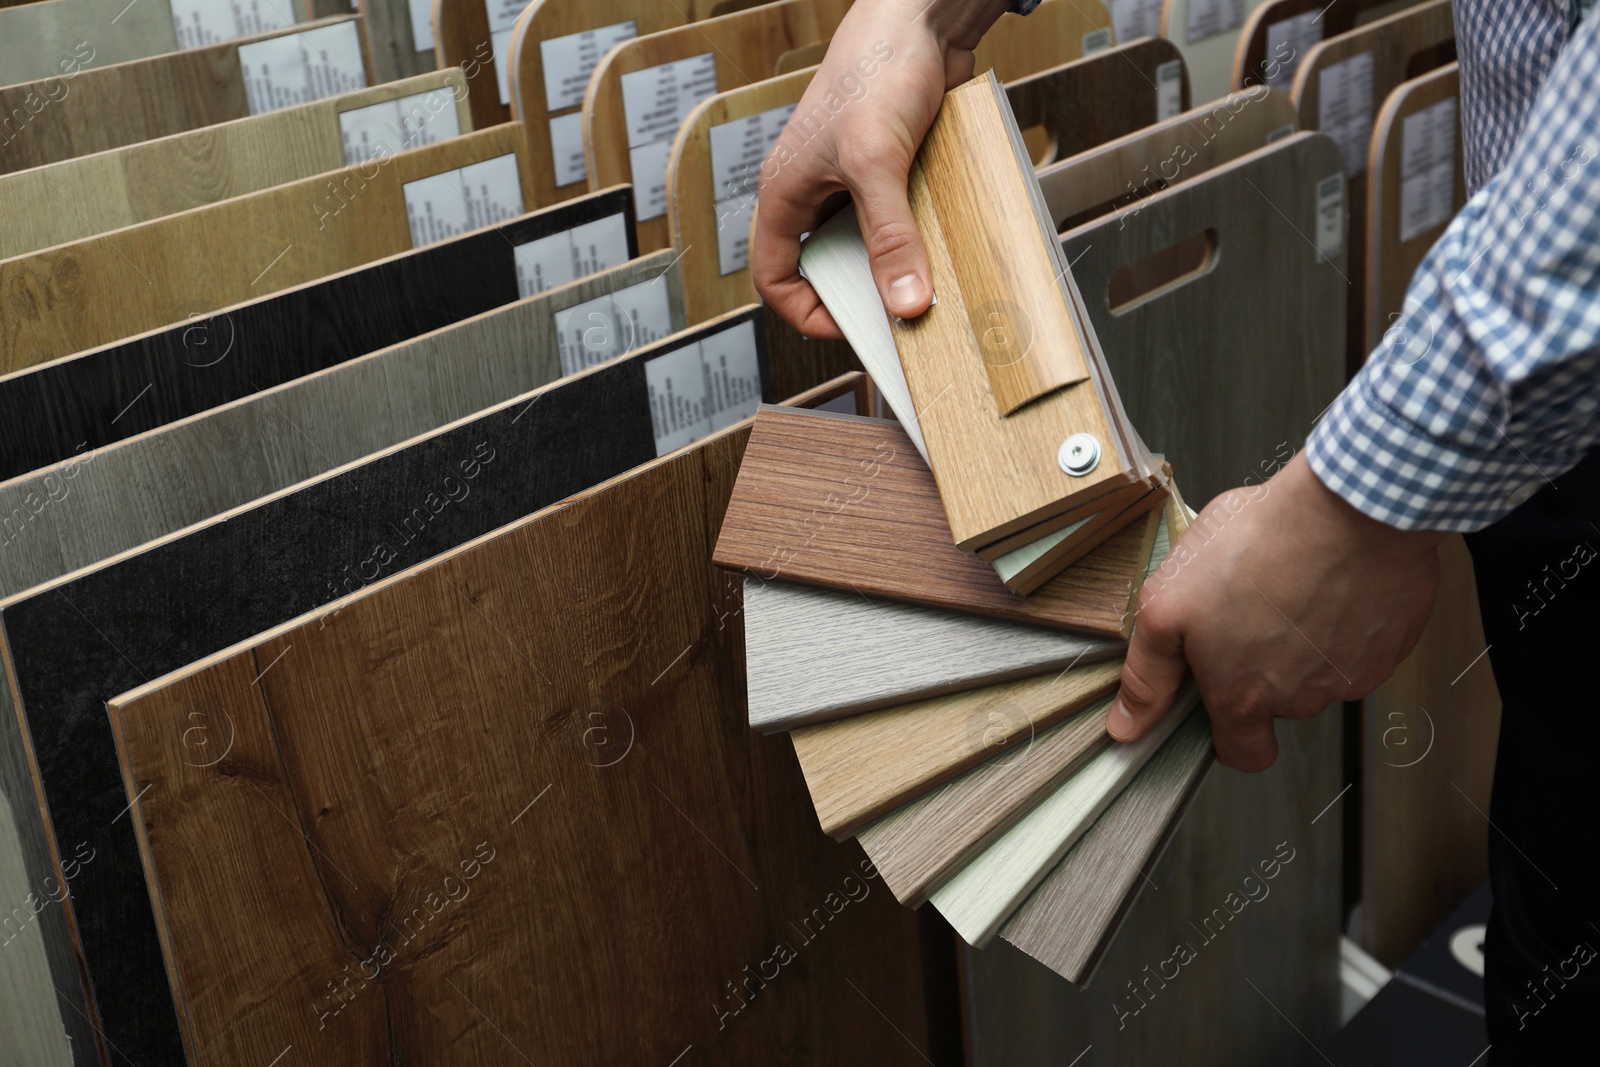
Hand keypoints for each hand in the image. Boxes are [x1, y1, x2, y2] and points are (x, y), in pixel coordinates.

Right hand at [753, 0, 1011, 337]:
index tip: (855, 328)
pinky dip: (917, 239)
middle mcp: (813, 193)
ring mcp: (851, 184)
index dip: (808, 313)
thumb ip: (890, 237)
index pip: (776, 279)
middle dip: (860, 295)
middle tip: (898, 313)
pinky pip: (896, 222)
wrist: (920, 18)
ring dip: (893, 268)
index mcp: (785, 193)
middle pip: (825, 269)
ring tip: (924, 282)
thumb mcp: (877, 163)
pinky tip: (941, 245)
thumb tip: (904, 301)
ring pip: (864, 249)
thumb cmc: (875, 68)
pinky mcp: (888, 172)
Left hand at [1109, 455, 1445, 770]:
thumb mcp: (1168, 604)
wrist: (1351, 506)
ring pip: (1319, 673)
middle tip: (1250, 613)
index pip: (1242, 753)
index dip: (1228, 736)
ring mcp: (1352, 674)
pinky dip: (1343, 621)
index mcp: (1244, 696)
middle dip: (1262, 669)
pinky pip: (1361, 645)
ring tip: (1287, 584)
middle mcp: (1301, 697)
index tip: (1218, 704)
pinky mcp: (1389, 645)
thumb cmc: (1260, 543)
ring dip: (1303, 640)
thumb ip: (1148, 673)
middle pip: (1278, 705)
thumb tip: (1128, 725)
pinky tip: (1325, 581)